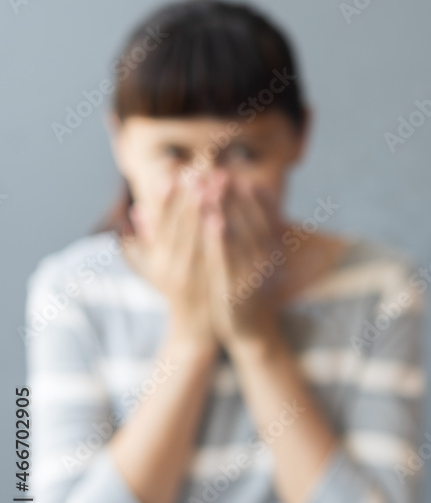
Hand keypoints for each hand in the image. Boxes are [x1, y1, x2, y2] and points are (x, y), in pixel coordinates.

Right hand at [122, 171, 216, 350]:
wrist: (196, 332)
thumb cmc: (178, 294)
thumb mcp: (157, 267)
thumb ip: (148, 240)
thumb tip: (135, 210)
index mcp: (158, 261)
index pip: (161, 223)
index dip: (167, 198)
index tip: (173, 172)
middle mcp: (170, 269)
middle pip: (180, 226)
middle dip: (189, 196)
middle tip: (197, 170)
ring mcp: (192, 280)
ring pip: (198, 238)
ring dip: (205, 209)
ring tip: (214, 183)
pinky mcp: (213, 287)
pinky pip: (216, 257)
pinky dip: (218, 237)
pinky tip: (222, 217)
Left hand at [202, 174, 285, 348]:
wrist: (251, 331)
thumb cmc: (249, 290)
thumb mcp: (258, 262)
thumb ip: (258, 235)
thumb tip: (255, 204)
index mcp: (271, 253)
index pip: (265, 219)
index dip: (253, 198)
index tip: (241, 177)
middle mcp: (266, 261)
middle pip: (251, 222)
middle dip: (234, 197)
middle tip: (221, 173)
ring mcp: (253, 275)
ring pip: (239, 236)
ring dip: (225, 210)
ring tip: (212, 187)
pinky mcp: (238, 288)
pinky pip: (227, 258)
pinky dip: (220, 238)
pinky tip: (211, 220)